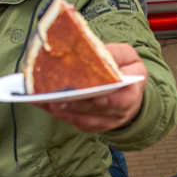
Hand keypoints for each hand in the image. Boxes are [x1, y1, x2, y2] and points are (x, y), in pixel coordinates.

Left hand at [33, 43, 147, 132]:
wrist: (129, 92)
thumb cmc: (127, 71)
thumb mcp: (129, 58)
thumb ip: (115, 54)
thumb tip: (93, 50)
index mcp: (132, 93)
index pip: (122, 101)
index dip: (109, 101)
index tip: (97, 96)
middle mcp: (119, 112)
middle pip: (97, 111)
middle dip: (77, 105)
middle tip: (58, 99)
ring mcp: (105, 122)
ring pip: (83, 120)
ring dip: (64, 112)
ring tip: (45, 101)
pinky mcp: (91, 126)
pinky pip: (75, 123)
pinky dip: (59, 114)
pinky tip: (44, 105)